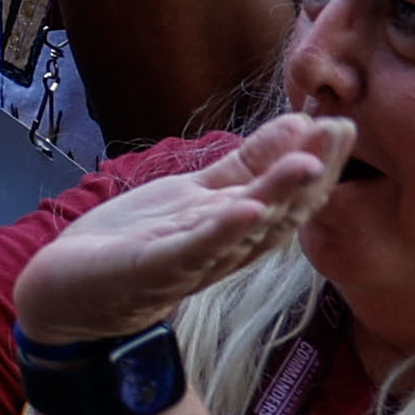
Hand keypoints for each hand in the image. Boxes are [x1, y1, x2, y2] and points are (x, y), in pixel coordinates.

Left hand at [10, 113, 348, 344]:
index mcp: (234, 225)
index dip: (318, 162)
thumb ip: (246, 165)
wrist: (71, 289)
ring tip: (308, 165)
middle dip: (311, 174)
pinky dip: (219, 232)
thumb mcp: (197, 192)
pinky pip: (192, 251)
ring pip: (244, 231)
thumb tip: (298, 124)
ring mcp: (191, 259)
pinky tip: (244, 208)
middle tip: (341, 132)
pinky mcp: (153, 269)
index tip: (343, 124)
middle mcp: (224, 246)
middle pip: (279, 212)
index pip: (287, 194)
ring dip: (277, 197)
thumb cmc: (138, 238)